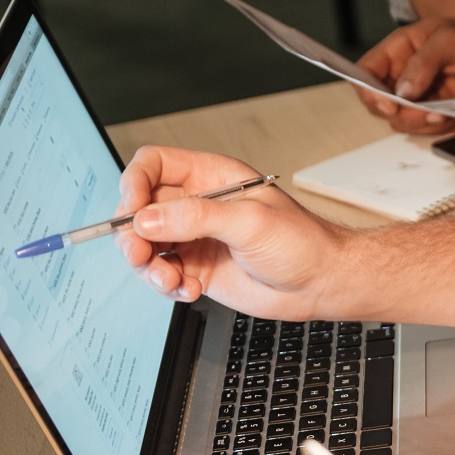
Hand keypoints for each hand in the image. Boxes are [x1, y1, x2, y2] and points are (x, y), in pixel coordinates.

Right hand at [115, 146, 353, 319]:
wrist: (321, 283)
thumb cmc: (303, 242)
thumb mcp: (250, 222)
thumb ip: (197, 217)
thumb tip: (147, 218)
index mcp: (213, 177)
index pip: (155, 165)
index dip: (135, 182)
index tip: (133, 211)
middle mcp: (199, 205)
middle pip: (139, 207)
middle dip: (133, 234)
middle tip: (142, 254)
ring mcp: (195, 237)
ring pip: (144, 244)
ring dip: (148, 266)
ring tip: (171, 279)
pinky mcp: (196, 267)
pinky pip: (161, 273)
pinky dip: (167, 285)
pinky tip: (191, 289)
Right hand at [356, 16, 454, 133]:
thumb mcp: (451, 39)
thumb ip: (425, 61)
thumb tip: (403, 91)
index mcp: (398, 51)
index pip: (365, 72)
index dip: (368, 92)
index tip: (389, 105)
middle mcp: (401, 75)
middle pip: (379, 104)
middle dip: (402, 114)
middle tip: (430, 111)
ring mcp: (416, 96)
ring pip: (402, 121)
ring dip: (423, 123)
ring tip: (447, 112)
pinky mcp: (433, 111)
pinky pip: (426, 128)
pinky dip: (440, 127)